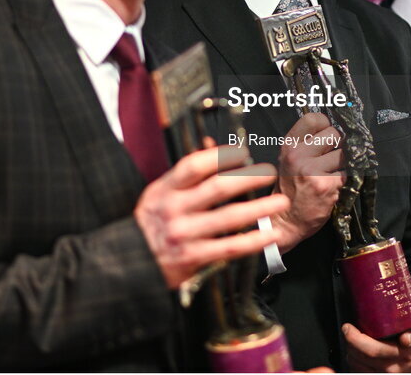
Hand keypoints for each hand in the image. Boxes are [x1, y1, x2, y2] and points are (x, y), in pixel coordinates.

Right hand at [134, 144, 288, 289]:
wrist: (130, 262)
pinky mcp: (194, 257)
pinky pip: (230, 247)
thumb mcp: (159, 193)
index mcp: (165, 189)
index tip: (242, 153)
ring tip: (280, 202)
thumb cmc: (150, 224)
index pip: (195, 166)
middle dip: (248, 178)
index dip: (220, 156)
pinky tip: (270, 234)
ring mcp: (185, 234)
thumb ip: (186, 176)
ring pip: (229, 217)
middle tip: (269, 173)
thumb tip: (212, 147)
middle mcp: (175, 209)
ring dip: (259, 208)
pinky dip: (253, 240)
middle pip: (218, 188)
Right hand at [271, 112, 343, 252]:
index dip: (326, 125)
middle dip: (338, 145)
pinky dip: (342, 181)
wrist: (285, 221)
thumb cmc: (290, 191)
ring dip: (341, 165)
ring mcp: (312, 170)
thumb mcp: (288, 162)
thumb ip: (305, 144)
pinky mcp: (326, 185)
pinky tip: (331, 187)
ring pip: (343, 155)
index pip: (314, 118)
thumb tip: (332, 129)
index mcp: (289, 146)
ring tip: (329, 175)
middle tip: (331, 159)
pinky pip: (346, 174)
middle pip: (334, 134)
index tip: (328, 135)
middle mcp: (298, 155)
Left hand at [342, 318, 410, 371]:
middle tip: (347, 329)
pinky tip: (357, 351)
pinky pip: (360, 371)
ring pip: (358, 365)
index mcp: (401, 354)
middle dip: (349, 342)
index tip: (348, 327)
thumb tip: (405, 338)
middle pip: (361, 357)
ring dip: (351, 351)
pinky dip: (355, 360)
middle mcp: (392, 368)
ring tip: (353, 339)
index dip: (355, 338)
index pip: (372, 350)